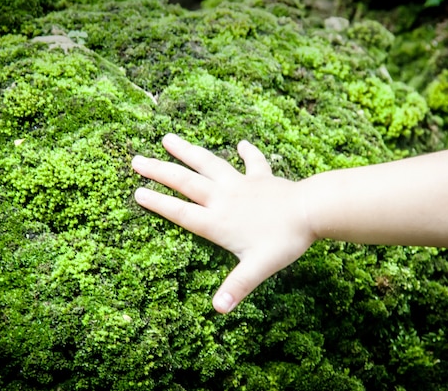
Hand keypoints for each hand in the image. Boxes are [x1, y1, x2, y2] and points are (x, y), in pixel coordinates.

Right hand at [131, 134, 314, 312]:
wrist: (311, 211)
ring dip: (188, 151)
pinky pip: (252, 162)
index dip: (158, 203)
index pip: (181, 212)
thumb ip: (236, 288)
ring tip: (168, 138)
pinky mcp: (261, 177)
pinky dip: (247, 152)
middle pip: (185, 182)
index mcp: (218, 221)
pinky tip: (241, 143)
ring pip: (209, 163)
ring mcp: (241, 184)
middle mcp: (224, 198)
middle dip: (159, 171)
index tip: (137, 192)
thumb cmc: (284, 241)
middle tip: (136, 160)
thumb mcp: (257, 268)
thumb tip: (218, 309)